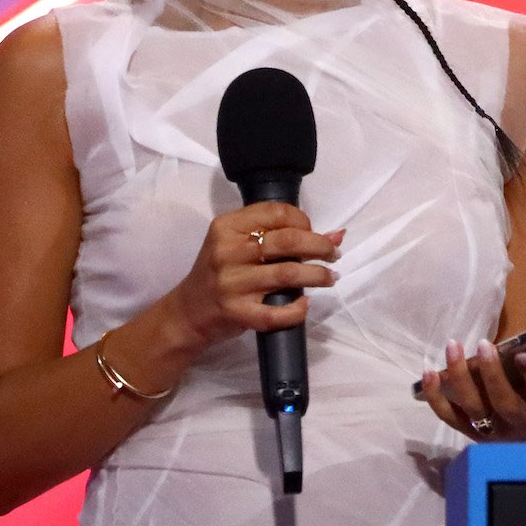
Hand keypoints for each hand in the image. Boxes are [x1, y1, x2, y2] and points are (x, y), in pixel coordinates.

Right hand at [161, 202, 342, 352]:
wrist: (188, 311)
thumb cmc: (219, 272)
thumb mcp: (238, 244)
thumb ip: (280, 234)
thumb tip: (337, 234)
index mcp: (227, 226)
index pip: (277, 213)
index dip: (304, 221)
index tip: (313, 232)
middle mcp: (227, 251)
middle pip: (288, 241)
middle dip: (320, 246)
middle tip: (333, 254)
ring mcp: (231, 283)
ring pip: (288, 274)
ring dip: (318, 275)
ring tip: (329, 277)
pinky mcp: (236, 312)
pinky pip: (277, 312)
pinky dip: (298, 310)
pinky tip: (305, 304)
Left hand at [421, 339, 525, 440]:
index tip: (522, 354)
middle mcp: (518, 423)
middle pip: (503, 402)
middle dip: (492, 374)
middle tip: (484, 345)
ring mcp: (491, 430)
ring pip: (473, 408)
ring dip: (460, 378)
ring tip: (453, 348)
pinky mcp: (471, 433)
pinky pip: (450, 418)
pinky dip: (436, 398)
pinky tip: (428, 374)